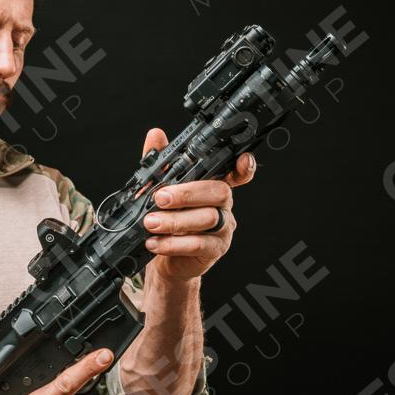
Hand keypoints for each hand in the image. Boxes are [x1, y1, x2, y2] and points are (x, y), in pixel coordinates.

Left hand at [140, 128, 255, 281]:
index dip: (243, 167)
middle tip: (160, 198)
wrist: (164, 259)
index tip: (243, 160)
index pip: (235, 173)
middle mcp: (222, 205)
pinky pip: (199, 244)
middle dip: (187, 193)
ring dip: (175, 220)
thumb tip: (155, 136)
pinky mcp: (215, 249)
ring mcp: (223, 228)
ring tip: (151, 223)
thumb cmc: (168, 219)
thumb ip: (160, 163)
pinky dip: (174, 243)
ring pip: (207, 218)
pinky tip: (155, 242)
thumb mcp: (160, 188)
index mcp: (213, 186)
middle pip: (217, 192)